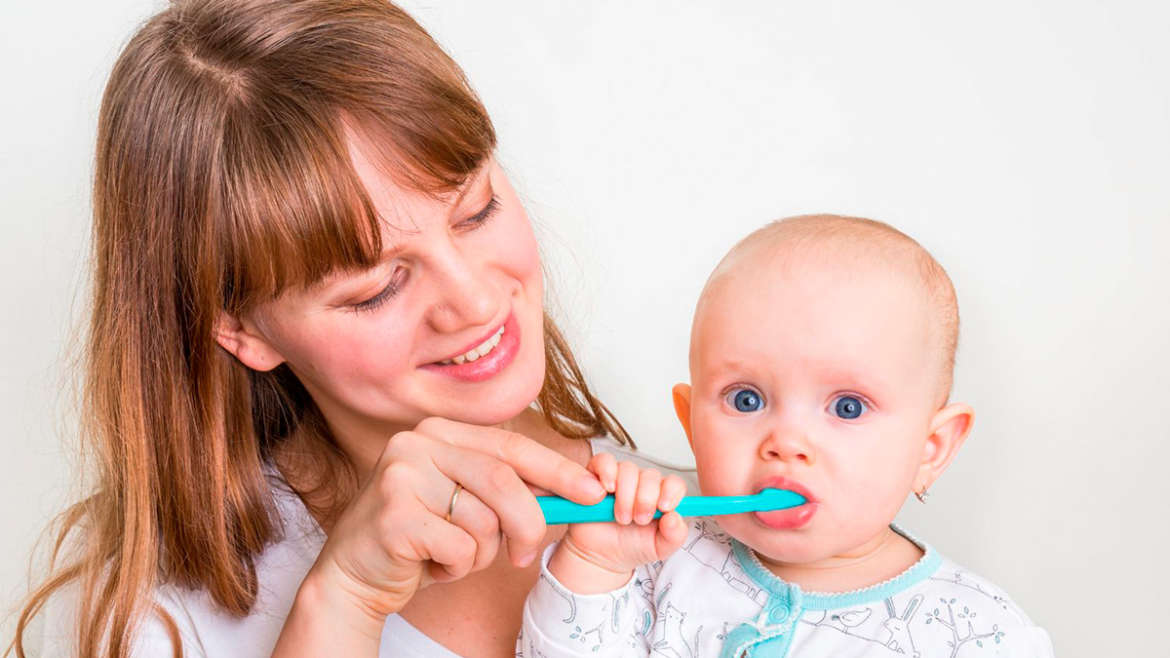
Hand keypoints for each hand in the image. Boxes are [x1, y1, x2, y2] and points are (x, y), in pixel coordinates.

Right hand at [284, 417, 606, 644]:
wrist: (355, 575)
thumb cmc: (420, 538)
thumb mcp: (467, 503)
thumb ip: (508, 490)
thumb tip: (575, 490)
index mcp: (439, 432)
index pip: (512, 446)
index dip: (557, 470)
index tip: (592, 492)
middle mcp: (417, 444)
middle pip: (504, 481)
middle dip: (528, 524)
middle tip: (525, 555)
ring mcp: (402, 476)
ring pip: (484, 521)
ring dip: (481, 553)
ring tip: (451, 555)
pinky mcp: (394, 515)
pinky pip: (461, 548)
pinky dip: (457, 568)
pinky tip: (431, 565)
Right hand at [548, 453, 687, 593]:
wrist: (600, 555)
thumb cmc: (631, 547)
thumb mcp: (659, 548)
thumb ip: (674, 536)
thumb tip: (675, 518)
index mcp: (661, 497)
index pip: (673, 483)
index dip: (671, 492)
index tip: (663, 508)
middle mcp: (642, 484)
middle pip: (651, 475)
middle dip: (645, 499)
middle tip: (639, 520)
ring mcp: (620, 478)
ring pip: (629, 469)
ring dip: (625, 495)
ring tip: (621, 517)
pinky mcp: (598, 475)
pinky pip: (604, 461)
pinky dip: (607, 473)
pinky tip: (608, 491)